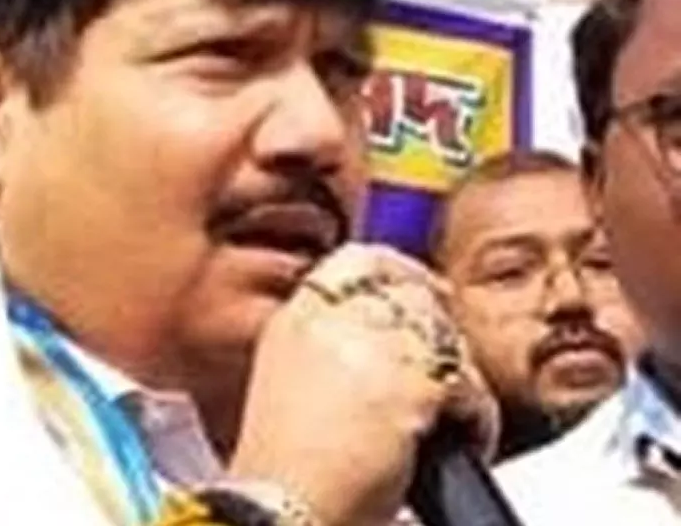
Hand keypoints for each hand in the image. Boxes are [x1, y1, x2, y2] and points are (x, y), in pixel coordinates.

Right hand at [228, 244, 497, 525]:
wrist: (285, 509)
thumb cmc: (286, 470)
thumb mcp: (293, 385)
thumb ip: (334, 347)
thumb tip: (390, 341)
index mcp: (295, 320)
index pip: (357, 261)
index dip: (401, 271)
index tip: (427, 293)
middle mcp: (328, 322)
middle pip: (411, 292)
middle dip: (440, 331)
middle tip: (450, 369)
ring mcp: (368, 348)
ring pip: (446, 337)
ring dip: (459, 382)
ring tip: (449, 421)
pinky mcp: (408, 385)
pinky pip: (469, 387)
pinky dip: (476, 420)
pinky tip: (459, 443)